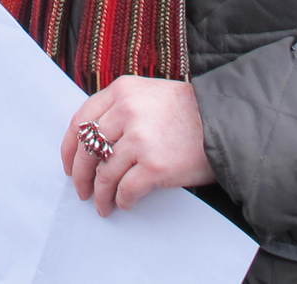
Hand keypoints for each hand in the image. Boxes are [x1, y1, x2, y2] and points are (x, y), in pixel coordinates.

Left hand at [60, 76, 214, 216]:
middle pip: (87, 149)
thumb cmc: (188, 112)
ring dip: (100, 194)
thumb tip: (91, 144)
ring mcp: (140, 139)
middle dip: (80, 175)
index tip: (68, 165)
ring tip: (103, 205)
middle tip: (82, 191)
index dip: (69, 147)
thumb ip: (121, 109)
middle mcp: (127, 111)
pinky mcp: (155, 166)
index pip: (80, 120)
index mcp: (123, 90)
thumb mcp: (149, 95)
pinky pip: (125, 190)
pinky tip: (125, 203)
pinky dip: (122, 200)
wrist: (227, 122)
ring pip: (104, 174)